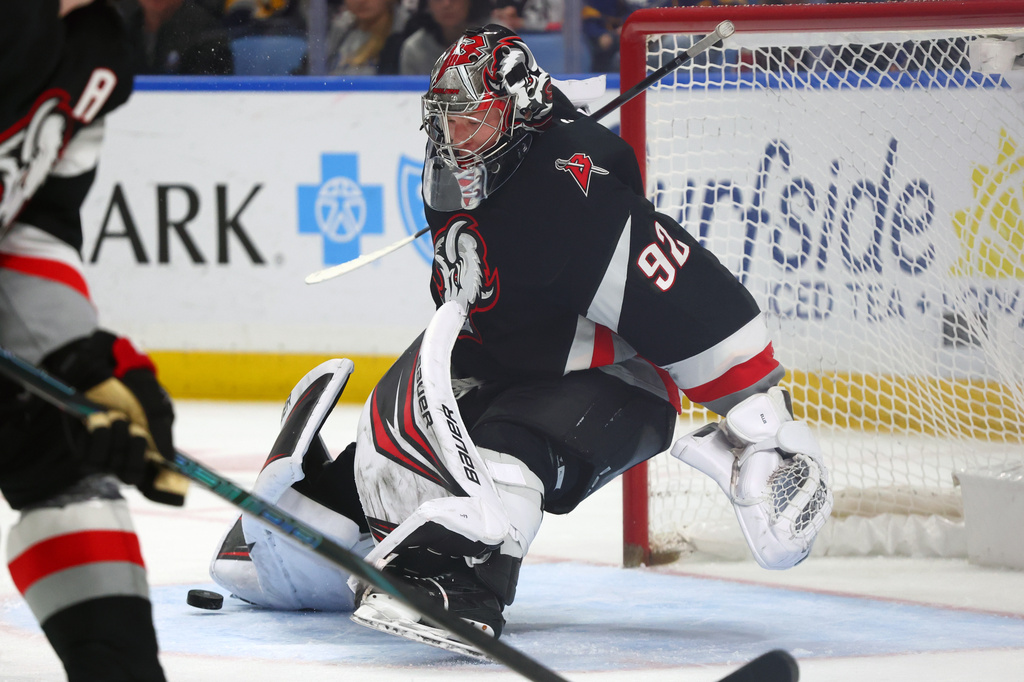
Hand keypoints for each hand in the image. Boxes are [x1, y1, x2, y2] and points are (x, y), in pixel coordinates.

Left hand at [85, 375, 187, 505]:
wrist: (107, 369)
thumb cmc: (136, 388)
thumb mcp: (157, 405)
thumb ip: (163, 430)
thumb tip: (169, 458)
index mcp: (148, 451)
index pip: (153, 483)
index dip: (160, 490)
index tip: (164, 485)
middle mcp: (126, 456)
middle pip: (131, 477)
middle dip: (135, 452)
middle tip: (136, 430)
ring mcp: (104, 453)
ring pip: (110, 466)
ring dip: (116, 438)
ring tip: (116, 416)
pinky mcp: (83, 447)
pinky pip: (90, 456)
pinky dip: (98, 434)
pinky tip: (99, 417)